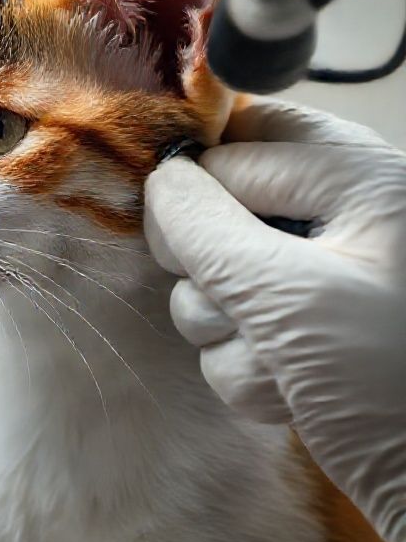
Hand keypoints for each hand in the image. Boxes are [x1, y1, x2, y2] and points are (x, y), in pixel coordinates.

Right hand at [144, 98, 405, 541]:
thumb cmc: (398, 391)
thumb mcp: (296, 301)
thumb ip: (209, 230)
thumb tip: (159, 182)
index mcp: (358, 176)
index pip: (234, 146)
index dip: (195, 190)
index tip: (180, 244)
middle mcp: (338, 218)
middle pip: (217, 216)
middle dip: (216, 281)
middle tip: (250, 312)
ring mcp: (318, 279)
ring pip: (218, 282)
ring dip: (233, 339)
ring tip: (287, 371)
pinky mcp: (305, 330)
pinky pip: (236, 330)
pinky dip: (249, 371)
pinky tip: (293, 394)